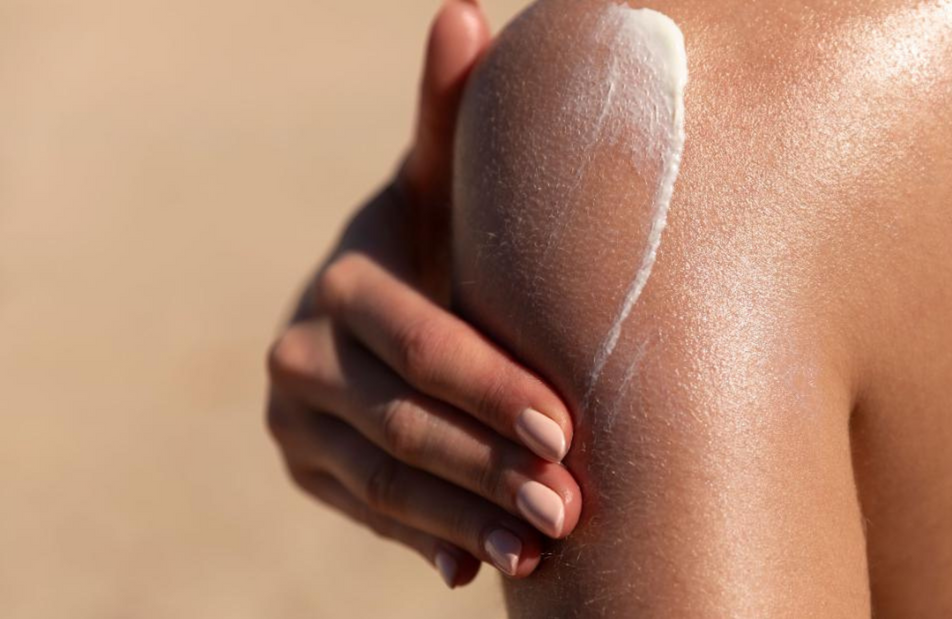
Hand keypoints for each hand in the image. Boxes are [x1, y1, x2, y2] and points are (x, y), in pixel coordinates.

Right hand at [264, 0, 581, 588]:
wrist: (395, 297)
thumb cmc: (447, 234)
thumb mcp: (446, 186)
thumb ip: (448, 118)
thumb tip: (461, 9)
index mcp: (344, 279)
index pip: (419, 344)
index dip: (492, 386)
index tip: (567, 427)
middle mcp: (301, 353)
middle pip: (404, 423)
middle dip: (489, 466)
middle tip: (571, 506)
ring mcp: (297, 421)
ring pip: (388, 481)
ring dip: (467, 517)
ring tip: (544, 548)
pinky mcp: (306, 469)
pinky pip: (370, 515)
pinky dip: (428, 540)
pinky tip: (480, 567)